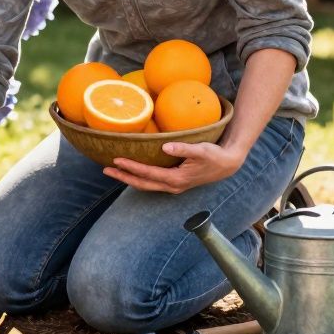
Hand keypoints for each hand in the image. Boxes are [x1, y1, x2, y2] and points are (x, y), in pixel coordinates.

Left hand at [104, 140, 247, 193]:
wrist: (227, 165)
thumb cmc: (214, 156)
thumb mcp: (200, 150)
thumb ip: (182, 148)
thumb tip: (165, 146)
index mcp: (176, 179)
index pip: (148, 173)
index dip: (131, 167)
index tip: (117, 160)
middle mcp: (172, 186)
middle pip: (142, 183)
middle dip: (123, 177)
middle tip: (105, 170)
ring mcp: (173, 186)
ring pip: (146, 185)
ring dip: (129, 178)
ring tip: (113, 171)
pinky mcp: (175, 183)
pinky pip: (152, 183)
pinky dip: (139, 178)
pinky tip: (132, 172)